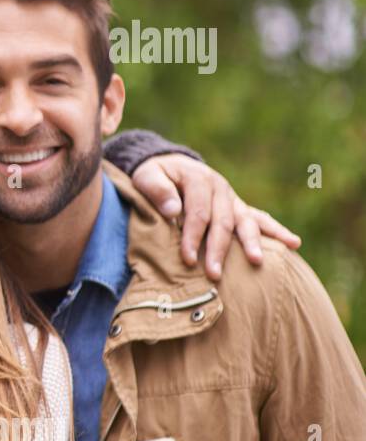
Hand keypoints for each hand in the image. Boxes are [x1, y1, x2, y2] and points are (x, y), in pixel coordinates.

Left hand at [131, 154, 300, 279]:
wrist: (170, 166)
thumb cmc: (154, 175)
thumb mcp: (147, 176)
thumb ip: (157, 190)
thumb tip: (173, 209)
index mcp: (198, 179)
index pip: (198, 212)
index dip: (192, 236)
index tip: (187, 259)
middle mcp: (220, 188)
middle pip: (222, 221)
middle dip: (218, 249)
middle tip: (214, 274)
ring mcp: (232, 198)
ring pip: (245, 221)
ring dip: (251, 243)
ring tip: (257, 261)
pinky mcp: (239, 207)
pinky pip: (260, 219)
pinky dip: (276, 231)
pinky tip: (293, 243)